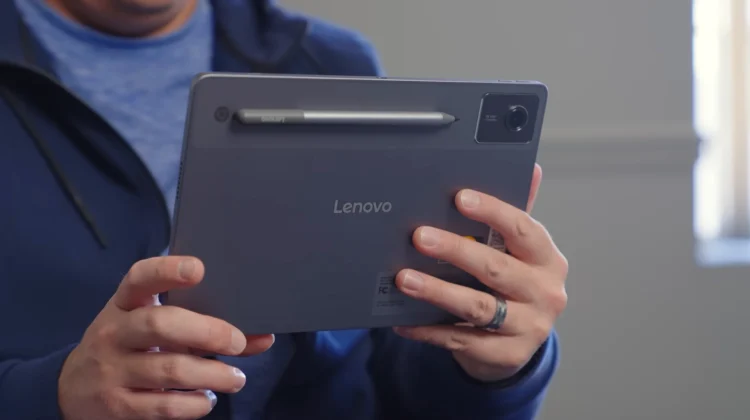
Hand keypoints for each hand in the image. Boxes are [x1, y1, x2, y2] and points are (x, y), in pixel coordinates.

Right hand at [58, 256, 274, 419]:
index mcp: (124, 304)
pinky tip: (208, 399)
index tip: (199, 269)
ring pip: (169, 370)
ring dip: (212, 375)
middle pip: (160, 324)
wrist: (71, 389)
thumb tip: (261, 337)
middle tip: (237, 342)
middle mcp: (113, 332)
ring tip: (236, 378)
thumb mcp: (154, 328)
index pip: (140, 278)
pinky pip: (163, 406)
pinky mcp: (116, 406)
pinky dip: (194, 404)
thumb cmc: (129, 347)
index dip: (168, 270)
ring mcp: (111, 370)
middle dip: (207, 331)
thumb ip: (203, 327)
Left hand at [393, 164, 567, 381]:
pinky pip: (459, 339)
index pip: (522, 230)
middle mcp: (544, 293)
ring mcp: (527, 327)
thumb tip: (530, 168)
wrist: (518, 343)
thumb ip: (517, 214)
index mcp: (547, 259)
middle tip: (419, 237)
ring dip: (437, 291)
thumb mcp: (520, 252)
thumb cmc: (514, 284)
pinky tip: (402, 320)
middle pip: (495, 269)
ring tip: (404, 278)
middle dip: (455, 250)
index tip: (459, 197)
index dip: (492, 211)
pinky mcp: (505, 355)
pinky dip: (428, 329)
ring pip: (477, 307)